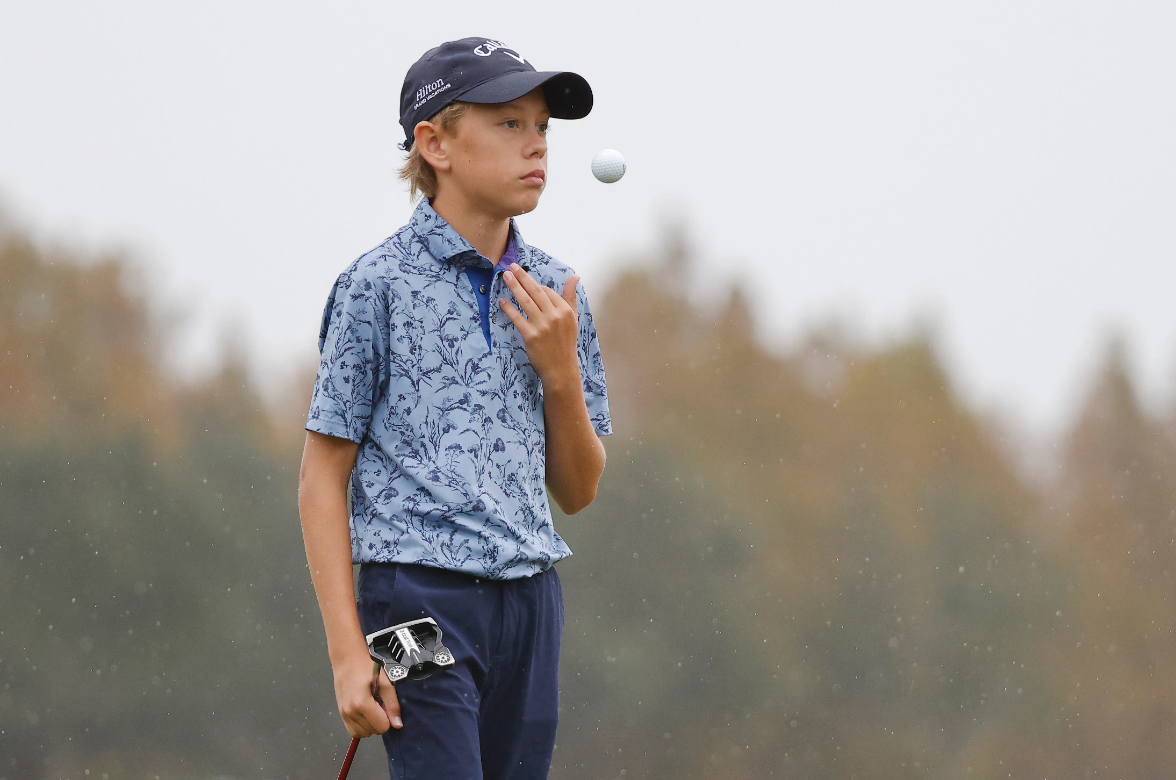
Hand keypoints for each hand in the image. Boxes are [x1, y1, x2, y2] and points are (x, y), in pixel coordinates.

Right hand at [333, 653, 401, 737]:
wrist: (347, 658)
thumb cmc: (367, 665)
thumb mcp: (385, 682)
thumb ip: (392, 704)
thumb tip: (398, 724)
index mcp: (362, 703)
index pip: (382, 727)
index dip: (389, 719)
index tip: (387, 705)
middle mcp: (350, 711)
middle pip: (372, 731)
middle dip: (380, 721)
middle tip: (379, 703)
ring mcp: (343, 713)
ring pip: (362, 733)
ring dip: (371, 725)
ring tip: (372, 706)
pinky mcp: (340, 713)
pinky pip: (353, 730)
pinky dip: (362, 726)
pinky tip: (365, 711)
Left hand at [499, 264, 580, 389]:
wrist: (560, 368)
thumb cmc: (565, 343)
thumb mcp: (572, 318)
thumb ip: (571, 296)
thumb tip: (575, 276)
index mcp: (565, 310)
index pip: (547, 292)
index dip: (536, 286)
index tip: (526, 282)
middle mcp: (554, 316)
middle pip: (535, 292)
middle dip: (522, 277)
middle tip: (511, 266)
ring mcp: (542, 325)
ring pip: (525, 301)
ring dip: (514, 287)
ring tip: (505, 276)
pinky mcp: (530, 336)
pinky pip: (517, 318)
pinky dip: (509, 308)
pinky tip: (502, 301)